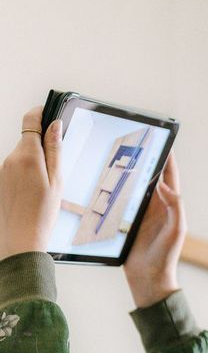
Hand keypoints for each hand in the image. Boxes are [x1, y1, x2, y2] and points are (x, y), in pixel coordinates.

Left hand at [0, 106, 61, 259]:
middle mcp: (11, 159)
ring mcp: (4, 170)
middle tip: (56, 170)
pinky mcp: (1, 180)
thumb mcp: (57, 180)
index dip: (41, 113)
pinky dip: (27, 176)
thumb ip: (55, 150)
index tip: (49, 114)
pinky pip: (16, 169)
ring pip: (23, 156)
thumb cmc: (41, 214)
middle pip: (28, 140)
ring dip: (35, 164)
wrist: (22, 239)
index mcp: (27, 156)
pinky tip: (33, 194)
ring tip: (44, 189)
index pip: (31, 120)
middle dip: (42, 148)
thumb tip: (55, 126)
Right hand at [123, 151, 186, 307]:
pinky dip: (114, 193)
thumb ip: (175, 206)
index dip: (167, 158)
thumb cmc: (166, 256)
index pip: (169, 176)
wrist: (148, 280)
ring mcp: (139, 215)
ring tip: (118, 157)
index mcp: (169, 206)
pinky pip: (119, 203)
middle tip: (134, 142)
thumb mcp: (177, 230)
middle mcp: (155, 207)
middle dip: (144, 161)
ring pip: (133, 189)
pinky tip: (104, 183)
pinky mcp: (125, 223)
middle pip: (149, 178)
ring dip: (127, 175)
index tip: (162, 139)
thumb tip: (164, 183)